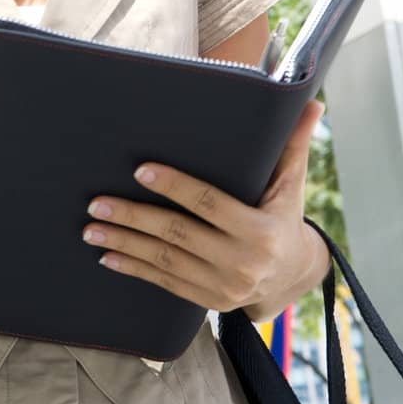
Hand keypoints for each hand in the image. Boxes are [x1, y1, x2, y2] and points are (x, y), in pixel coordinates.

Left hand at [81, 100, 330, 318]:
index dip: (174, 187)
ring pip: (165, 262)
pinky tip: (107, 256)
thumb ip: (293, 143)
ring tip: (90, 229)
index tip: (139, 171)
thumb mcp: (291, 183)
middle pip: (178, 235)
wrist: (293, 276)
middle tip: (96, 203)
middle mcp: (242, 264)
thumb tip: (312, 101)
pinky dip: (134, 270)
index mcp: (261, 231)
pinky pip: (165, 284)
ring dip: (124, 244)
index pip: (209, 204)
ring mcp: (224, 288)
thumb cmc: (284, 215)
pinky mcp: (209, 302)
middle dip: (133, 218)